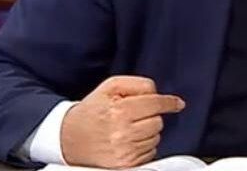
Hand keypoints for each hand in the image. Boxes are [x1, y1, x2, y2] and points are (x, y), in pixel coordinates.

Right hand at [60, 76, 186, 168]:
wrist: (69, 137)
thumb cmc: (92, 111)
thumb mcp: (110, 87)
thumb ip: (137, 84)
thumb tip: (158, 94)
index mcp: (120, 110)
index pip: (156, 104)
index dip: (169, 103)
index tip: (177, 104)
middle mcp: (123, 132)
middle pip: (158, 122)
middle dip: (151, 117)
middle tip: (134, 116)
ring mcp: (125, 151)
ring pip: (156, 138)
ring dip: (147, 132)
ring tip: (128, 129)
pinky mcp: (126, 164)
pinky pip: (150, 153)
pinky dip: (143, 146)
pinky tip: (128, 141)